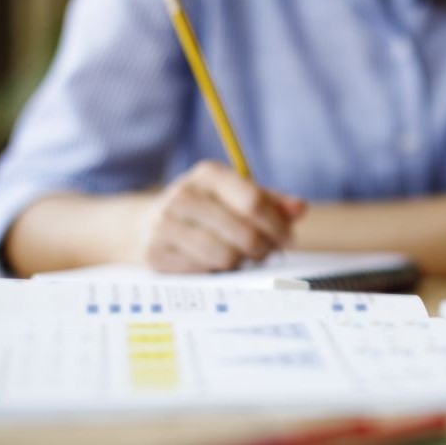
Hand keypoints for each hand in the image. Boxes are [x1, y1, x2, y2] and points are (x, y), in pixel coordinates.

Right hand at [135, 160, 306, 272]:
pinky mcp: (155, 253)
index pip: (253, 201)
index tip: (287, 238)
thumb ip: (271, 201)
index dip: (277, 224)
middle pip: (243, 233)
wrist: (145, 225)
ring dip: (243, 262)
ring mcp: (165, 224)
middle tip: (268, 252)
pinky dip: (218, 272)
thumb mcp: (236, 195)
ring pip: (226, 256)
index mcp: (208, 174)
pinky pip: (204, 271)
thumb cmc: (206, 209)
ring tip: (244, 258)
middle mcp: (183, 195)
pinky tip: (218, 264)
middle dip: (264, 248)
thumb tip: (300, 208)